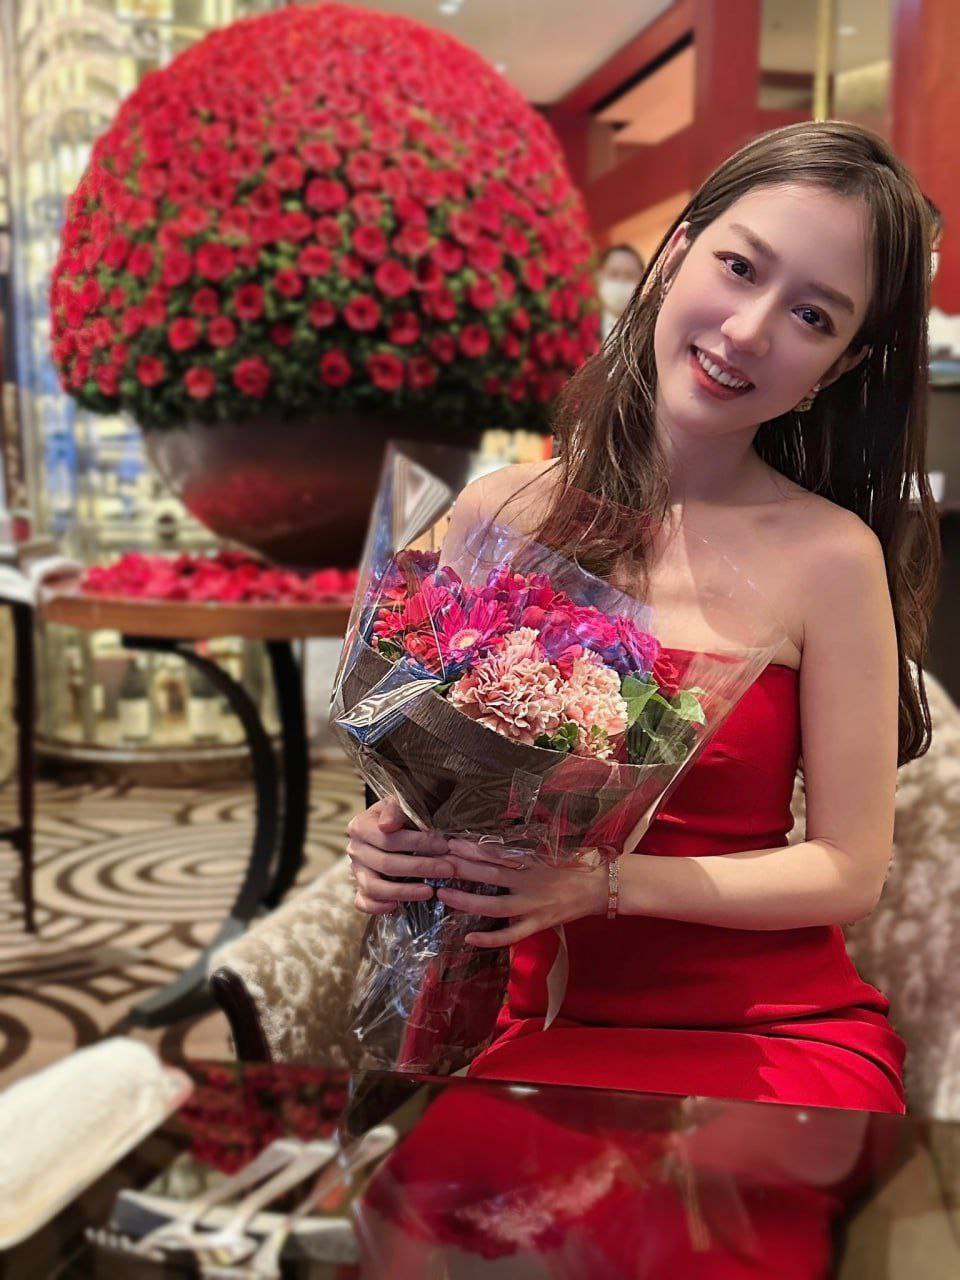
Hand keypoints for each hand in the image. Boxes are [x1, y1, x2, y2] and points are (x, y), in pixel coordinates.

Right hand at [346, 797, 454, 915]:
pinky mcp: (361, 889)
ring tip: (429, 891)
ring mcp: (357, 871)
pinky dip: (378, 907)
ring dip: (404, 891)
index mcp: (360, 826)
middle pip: (385, 864)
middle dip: (420, 867)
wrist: (394, 826)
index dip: (417, 843)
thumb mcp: (402, 804)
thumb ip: (397, 810)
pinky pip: (363, 903)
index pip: (388, 839)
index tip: (443, 845)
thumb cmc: (402, 815)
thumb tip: (387, 825)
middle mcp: (355, 850)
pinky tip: (397, 906)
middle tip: (448, 869)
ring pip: (374, 887)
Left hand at [437, 839, 607, 946]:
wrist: (601, 886)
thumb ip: (523, 845)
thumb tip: (492, 837)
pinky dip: (490, 939)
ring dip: (467, 901)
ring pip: (496, 906)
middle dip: (463, 869)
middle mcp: (531, 883)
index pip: (498, 852)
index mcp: (533, 860)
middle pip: (491, 876)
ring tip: (443, 894)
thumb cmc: (574, 863)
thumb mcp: (550, 847)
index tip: (451, 842)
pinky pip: (511, 936)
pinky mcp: (538, 925)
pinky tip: (468, 937)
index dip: (473, 848)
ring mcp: (533, 907)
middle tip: (438, 863)